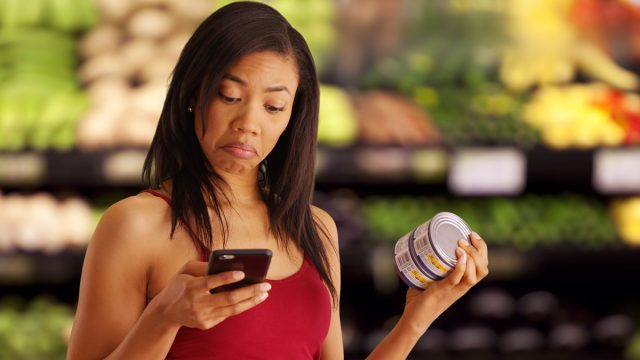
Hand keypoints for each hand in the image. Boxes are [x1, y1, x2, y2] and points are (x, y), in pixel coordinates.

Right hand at [150, 261, 270, 329]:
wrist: (165, 312)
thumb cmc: (179, 285)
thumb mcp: (185, 270)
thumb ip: (203, 265)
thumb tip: (226, 263)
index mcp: (192, 287)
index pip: (211, 282)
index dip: (227, 278)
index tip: (242, 273)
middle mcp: (198, 304)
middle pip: (228, 298)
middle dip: (250, 291)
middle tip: (266, 285)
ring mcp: (203, 316)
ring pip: (232, 309)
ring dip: (251, 301)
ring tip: (264, 293)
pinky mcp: (207, 324)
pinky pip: (228, 314)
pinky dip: (242, 306)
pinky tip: (252, 299)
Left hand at [402, 232, 488, 334]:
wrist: (414, 319)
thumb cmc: (420, 300)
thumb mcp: (429, 279)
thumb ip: (428, 265)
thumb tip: (420, 246)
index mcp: (462, 285)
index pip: (482, 267)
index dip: (482, 250)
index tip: (473, 235)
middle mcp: (462, 288)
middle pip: (483, 269)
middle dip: (479, 250)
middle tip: (466, 237)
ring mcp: (453, 291)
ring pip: (474, 275)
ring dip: (470, 257)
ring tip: (460, 245)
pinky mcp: (442, 292)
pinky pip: (456, 280)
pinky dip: (460, 267)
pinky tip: (460, 255)